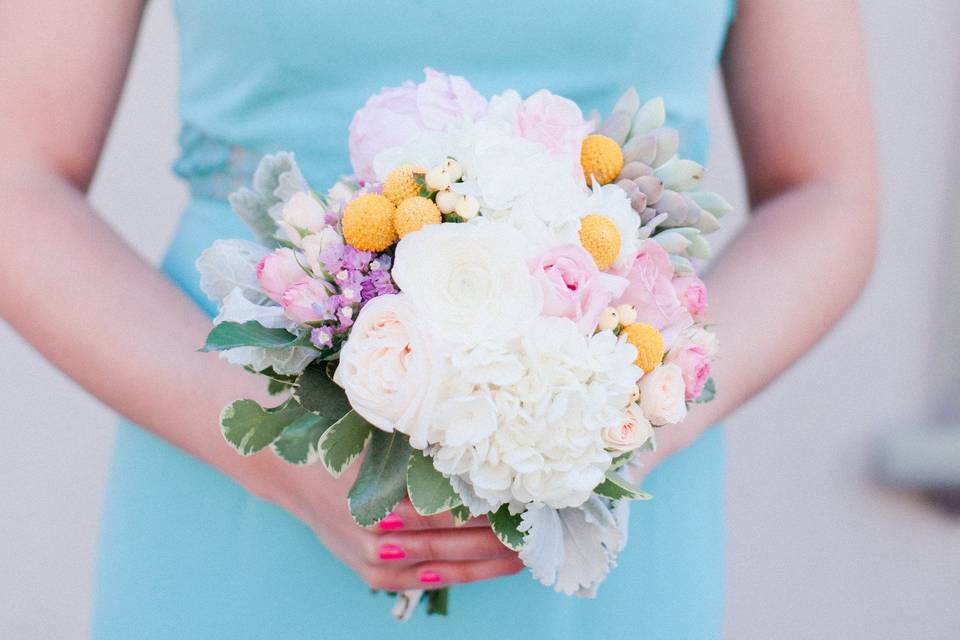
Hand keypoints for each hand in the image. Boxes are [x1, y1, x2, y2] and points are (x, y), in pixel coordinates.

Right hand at [269, 461, 523, 590]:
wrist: (293, 474)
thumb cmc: (341, 444)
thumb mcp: (378, 436)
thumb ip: (422, 447)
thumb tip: (481, 442)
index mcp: (376, 495)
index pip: (446, 508)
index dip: (488, 506)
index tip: (524, 496)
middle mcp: (375, 534)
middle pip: (451, 540)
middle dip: (498, 536)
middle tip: (538, 526)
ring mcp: (373, 561)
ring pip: (446, 564)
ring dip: (490, 559)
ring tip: (527, 549)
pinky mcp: (376, 577)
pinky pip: (430, 579)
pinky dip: (466, 572)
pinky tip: (497, 565)